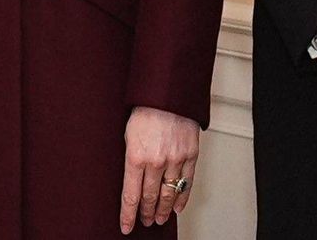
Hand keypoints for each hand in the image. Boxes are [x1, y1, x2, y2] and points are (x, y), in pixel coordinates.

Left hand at [120, 106, 199, 232]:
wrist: (169, 91)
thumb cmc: (146, 109)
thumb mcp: (129, 134)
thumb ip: (131, 158)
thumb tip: (131, 181)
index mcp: (135, 156)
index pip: (131, 196)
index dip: (128, 215)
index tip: (126, 227)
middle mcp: (155, 161)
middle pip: (150, 198)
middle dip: (146, 213)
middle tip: (145, 221)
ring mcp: (175, 159)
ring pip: (168, 194)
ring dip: (163, 209)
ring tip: (159, 218)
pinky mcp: (190, 154)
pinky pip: (187, 182)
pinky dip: (182, 198)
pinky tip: (177, 207)